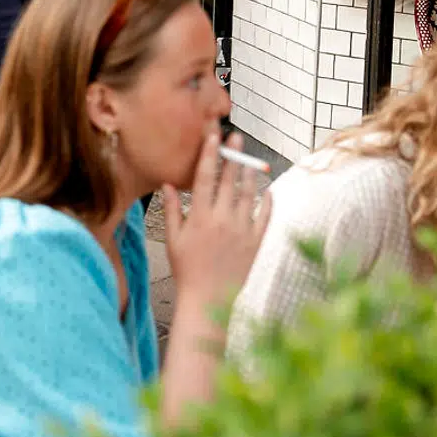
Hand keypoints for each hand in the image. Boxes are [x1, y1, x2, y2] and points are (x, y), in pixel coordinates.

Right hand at [163, 128, 271, 305]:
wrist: (208, 300)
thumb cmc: (186, 270)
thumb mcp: (173, 239)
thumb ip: (172, 209)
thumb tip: (168, 184)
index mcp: (200, 216)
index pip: (205, 176)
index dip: (210, 153)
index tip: (213, 136)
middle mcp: (222, 219)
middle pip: (229, 179)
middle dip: (233, 155)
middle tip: (236, 137)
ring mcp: (242, 230)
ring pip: (249, 193)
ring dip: (250, 173)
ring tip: (251, 158)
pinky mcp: (256, 242)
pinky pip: (265, 216)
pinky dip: (268, 201)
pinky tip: (268, 189)